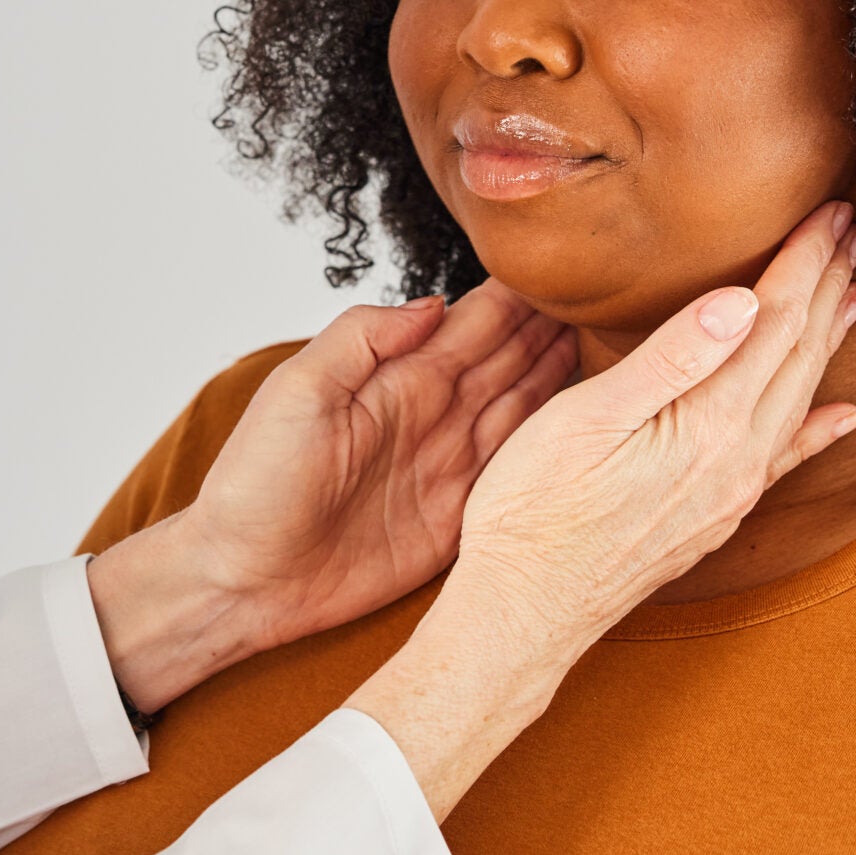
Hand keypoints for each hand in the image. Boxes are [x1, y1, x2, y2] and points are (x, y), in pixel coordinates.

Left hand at [88, 282, 574, 712]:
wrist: (242, 579)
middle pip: (506, 363)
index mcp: (393, 381)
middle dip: (553, 334)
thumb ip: (361, 340)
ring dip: (563, 384)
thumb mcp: (296, 393)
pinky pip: (515, 480)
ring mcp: (447, 468)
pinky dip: (551, 456)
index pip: (468, 327)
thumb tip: (433, 303)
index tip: (566, 274)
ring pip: (521, 414)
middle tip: (611, 306)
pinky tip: (588, 433)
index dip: (514, 302)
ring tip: (613, 353)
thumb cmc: (254, 485)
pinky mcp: (456, 521)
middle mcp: (429, 417)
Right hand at [348, 200, 855, 818]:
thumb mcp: (587, 421)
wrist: (526, 611)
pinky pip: (785, 457)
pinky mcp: (714, 514)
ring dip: (826, 340)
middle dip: (825, 287)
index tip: (828, 214)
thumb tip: (740, 303)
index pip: (770, 323)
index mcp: (710, 424)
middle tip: (852, 230)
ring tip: (855, 295)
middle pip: (796, 354)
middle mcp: (737, 458)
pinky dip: (819, 427)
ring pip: (798, 396)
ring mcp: (732, 490)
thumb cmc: (536, 512)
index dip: (801, 263)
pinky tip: (846, 415)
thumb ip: (670, 361)